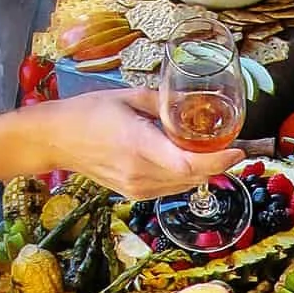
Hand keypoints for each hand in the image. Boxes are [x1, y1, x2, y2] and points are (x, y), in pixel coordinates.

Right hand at [40, 90, 239, 199]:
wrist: (55, 140)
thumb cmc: (88, 113)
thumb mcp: (129, 97)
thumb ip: (164, 102)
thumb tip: (194, 102)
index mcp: (139, 145)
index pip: (189, 164)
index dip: (219, 160)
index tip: (238, 150)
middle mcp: (140, 172)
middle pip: (194, 177)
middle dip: (219, 164)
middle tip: (234, 148)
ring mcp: (137, 188)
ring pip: (186, 186)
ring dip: (204, 172)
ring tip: (214, 153)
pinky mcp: (135, 195)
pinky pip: (172, 189)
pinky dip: (186, 177)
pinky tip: (187, 161)